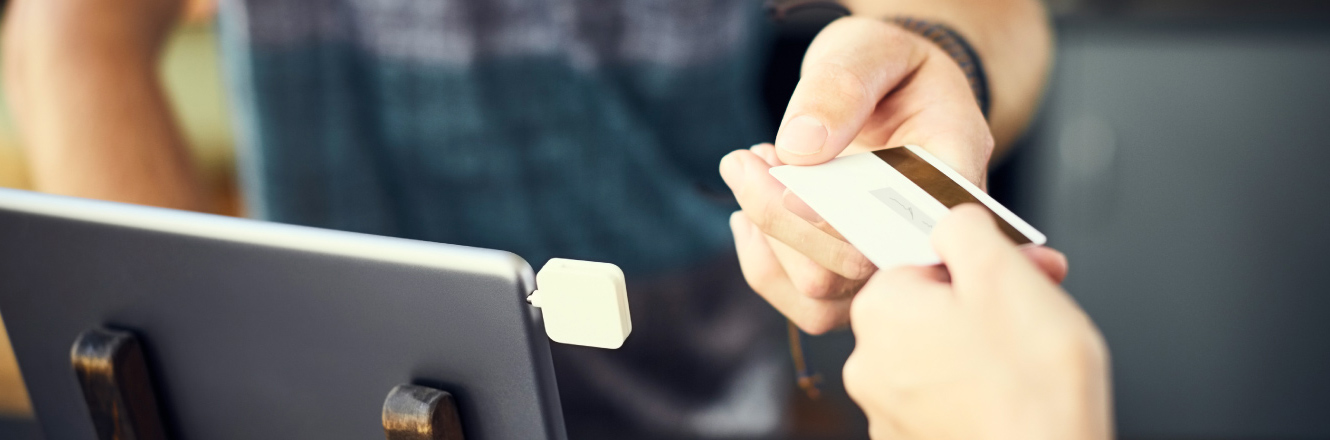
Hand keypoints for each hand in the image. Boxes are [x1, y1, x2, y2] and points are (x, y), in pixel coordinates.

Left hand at [721, 17, 993, 332]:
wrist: (891, 91)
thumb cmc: (890, 68)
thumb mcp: (872, 50)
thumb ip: (842, 87)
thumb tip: (801, 148)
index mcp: (952, 175)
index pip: (908, 225)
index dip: (844, 219)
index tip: (787, 178)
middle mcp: (928, 236)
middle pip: (852, 269)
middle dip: (783, 218)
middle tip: (751, 159)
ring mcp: (890, 267)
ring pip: (820, 298)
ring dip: (769, 239)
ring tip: (752, 173)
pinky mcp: (853, 281)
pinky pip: (802, 303)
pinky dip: (762, 261)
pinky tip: (749, 213)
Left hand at [843, 204, 1111, 439]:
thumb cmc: (1030, 383)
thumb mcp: (1001, 270)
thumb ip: (964, 227)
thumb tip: (951, 221)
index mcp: (879, 311)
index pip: (920, 259)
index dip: (979, 260)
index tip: (1018, 267)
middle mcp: (869, 363)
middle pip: (931, 306)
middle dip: (988, 298)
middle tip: (1037, 303)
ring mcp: (888, 410)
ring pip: (940, 351)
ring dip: (985, 341)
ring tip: (1031, 353)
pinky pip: (946, 395)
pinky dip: (978, 387)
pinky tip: (1015, 390)